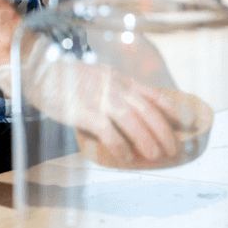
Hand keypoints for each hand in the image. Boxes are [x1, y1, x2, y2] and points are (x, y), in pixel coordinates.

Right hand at [14, 35, 195, 167]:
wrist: (40, 69)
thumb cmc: (69, 77)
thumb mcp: (101, 77)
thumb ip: (118, 91)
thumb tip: (134, 110)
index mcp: (122, 80)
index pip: (155, 95)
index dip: (174, 110)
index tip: (188, 122)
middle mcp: (117, 88)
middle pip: (149, 111)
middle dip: (165, 131)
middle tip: (175, 148)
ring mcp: (102, 99)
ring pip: (134, 121)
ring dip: (148, 140)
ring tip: (157, 156)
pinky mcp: (86, 112)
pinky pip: (110, 133)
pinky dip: (121, 147)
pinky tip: (126, 158)